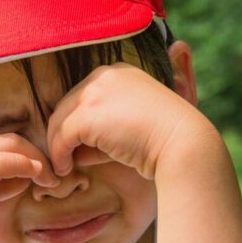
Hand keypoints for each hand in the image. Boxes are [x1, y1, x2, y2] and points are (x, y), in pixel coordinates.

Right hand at [0, 133, 59, 242]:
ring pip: (9, 145)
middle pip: (7, 139)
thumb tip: (24, 176)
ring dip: (36, 160)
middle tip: (54, 175)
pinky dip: (26, 166)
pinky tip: (39, 178)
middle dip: (36, 154)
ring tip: (51, 180)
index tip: (43, 174)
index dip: (25, 155)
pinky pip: (4, 161)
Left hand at [45, 63, 210, 179]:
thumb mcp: (136, 126)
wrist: (184, 144)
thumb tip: (75, 152)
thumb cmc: (165, 143)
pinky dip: (59, 154)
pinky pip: (61, 136)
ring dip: (58, 145)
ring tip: (64, 166)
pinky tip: (66, 169)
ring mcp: (95, 92)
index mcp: (120, 73)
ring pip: (60, 120)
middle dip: (64, 133)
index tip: (80, 145)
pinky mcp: (88, 114)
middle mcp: (105, 75)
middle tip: (66, 158)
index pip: (85, 96)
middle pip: (68, 105)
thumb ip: (105, 131)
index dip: (79, 122)